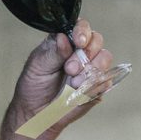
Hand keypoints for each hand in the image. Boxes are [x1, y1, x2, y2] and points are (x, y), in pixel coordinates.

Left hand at [4, 19, 114, 136]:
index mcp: (65, 41)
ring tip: (72, 82)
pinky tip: (78, 91)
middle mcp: (80, 52)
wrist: (37, 113)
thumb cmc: (34, 86)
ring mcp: (91, 68)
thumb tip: (63, 37)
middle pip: (97, 40)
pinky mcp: (98, 85)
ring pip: (105, 57)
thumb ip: (53, 52)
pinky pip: (106, 79)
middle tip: (69, 68)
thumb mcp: (38, 66)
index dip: (83, 31)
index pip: (80, 26)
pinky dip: (93, 85)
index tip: (79, 41)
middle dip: (86, 53)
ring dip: (89, 70)